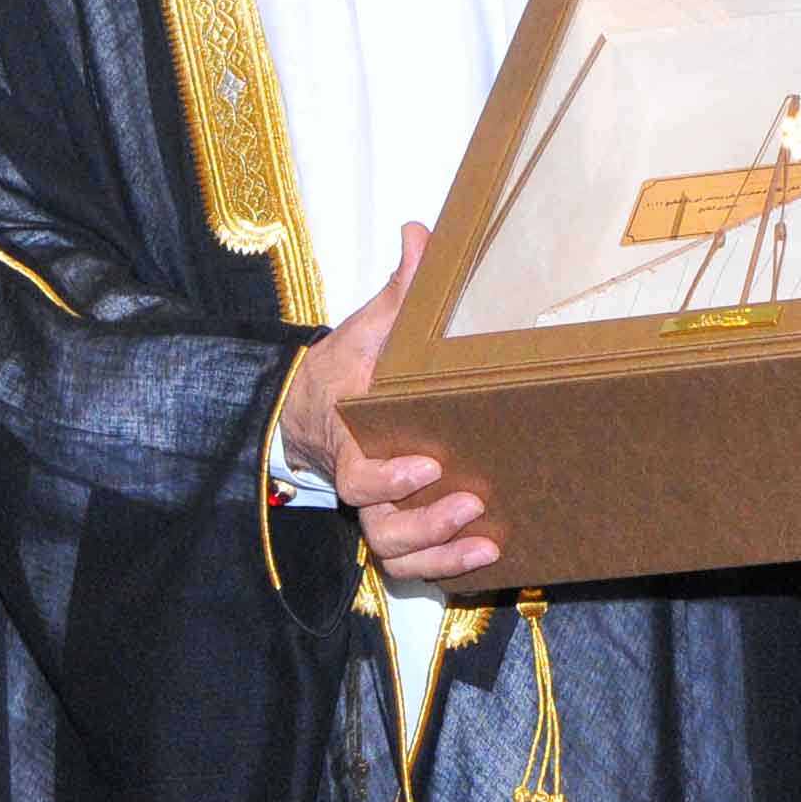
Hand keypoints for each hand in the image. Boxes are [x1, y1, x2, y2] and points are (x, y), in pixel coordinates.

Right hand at [280, 225, 495, 585]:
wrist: (312, 411)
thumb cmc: (345, 371)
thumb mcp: (368, 329)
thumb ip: (398, 291)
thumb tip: (422, 234)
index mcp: (350, 438)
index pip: (358, 475)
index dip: (388, 480)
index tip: (426, 464)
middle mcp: (361, 484)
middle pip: (381, 529)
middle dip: (426, 524)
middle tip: (469, 499)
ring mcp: (377, 511)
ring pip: (395, 554)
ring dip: (439, 552)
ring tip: (485, 537)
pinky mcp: (397, 525)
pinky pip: (413, 563)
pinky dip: (446, 568)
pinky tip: (488, 557)